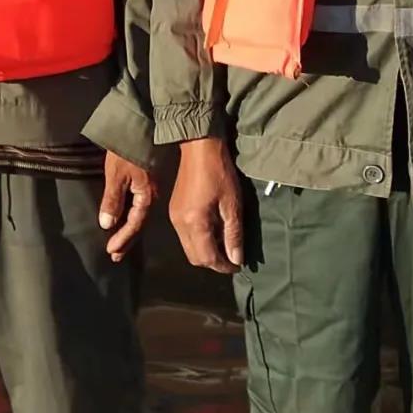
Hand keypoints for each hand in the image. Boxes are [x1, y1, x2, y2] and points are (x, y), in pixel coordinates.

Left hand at [98, 152, 156, 261]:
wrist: (140, 125)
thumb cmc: (127, 150)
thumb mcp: (116, 174)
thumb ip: (112, 200)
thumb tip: (107, 224)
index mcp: (146, 196)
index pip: (134, 224)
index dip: (123, 239)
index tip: (112, 252)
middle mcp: (151, 195)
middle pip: (138, 223)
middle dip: (127, 240)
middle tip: (116, 255)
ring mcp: (149, 188)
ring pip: (139, 216)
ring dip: (128, 230)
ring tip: (118, 244)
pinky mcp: (145, 182)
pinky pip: (138, 206)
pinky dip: (130, 217)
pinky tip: (124, 220)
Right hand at [169, 137, 242, 274]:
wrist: (198, 146)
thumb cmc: (219, 172)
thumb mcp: (232, 203)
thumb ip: (233, 234)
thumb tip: (236, 259)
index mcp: (194, 223)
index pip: (207, 258)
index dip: (223, 266)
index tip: (238, 265)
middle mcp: (180, 224)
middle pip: (194, 258)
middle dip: (213, 262)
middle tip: (231, 257)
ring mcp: (174, 217)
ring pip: (188, 248)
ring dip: (205, 251)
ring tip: (224, 243)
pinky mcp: (174, 210)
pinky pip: (185, 236)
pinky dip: (198, 240)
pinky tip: (212, 230)